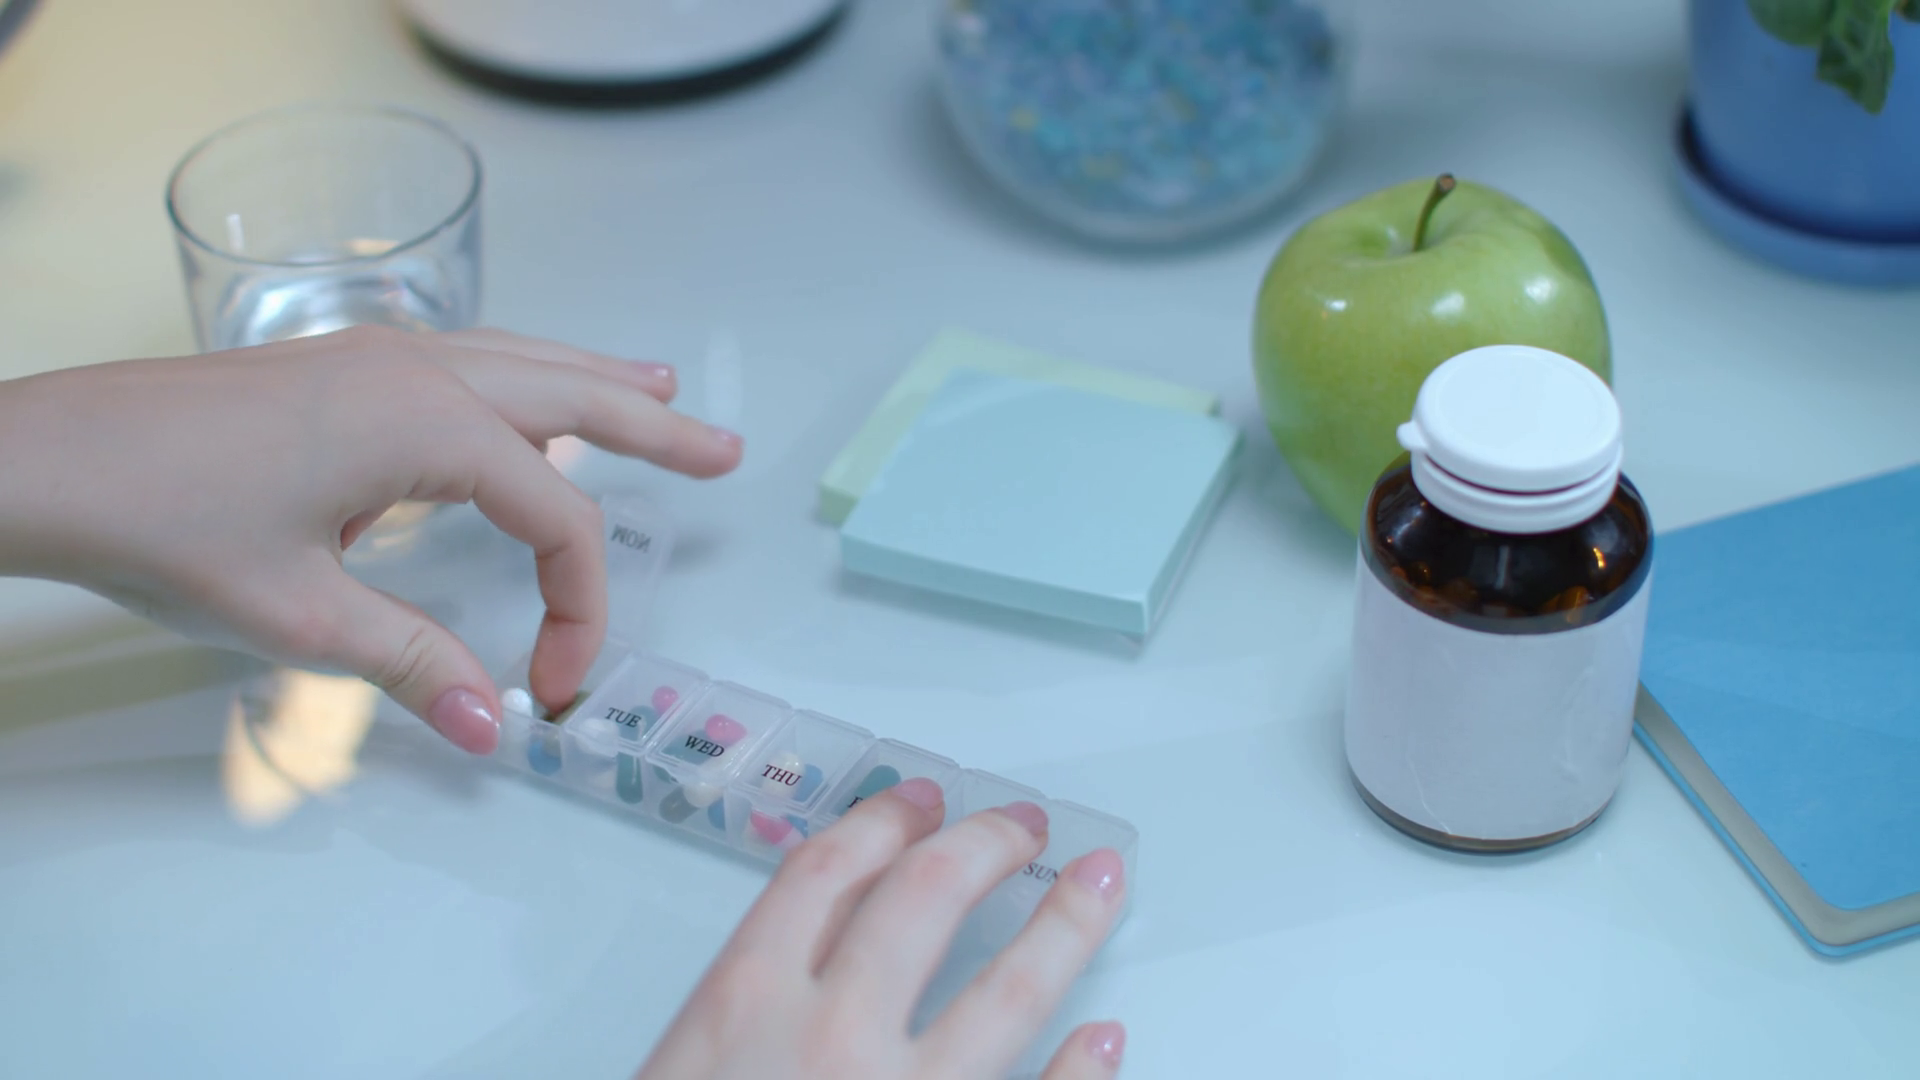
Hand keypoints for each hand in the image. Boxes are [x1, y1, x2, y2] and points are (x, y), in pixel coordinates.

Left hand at [0, 326, 741, 751]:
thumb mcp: (300, 613)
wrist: (50, 458)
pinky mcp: (342, 362)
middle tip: (725, 454)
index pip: (554, 517)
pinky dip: (528, 373)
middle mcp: (421, 371)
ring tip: (661, 395)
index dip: (576, 607)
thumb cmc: (166, 523)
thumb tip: (488, 725)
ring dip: (598, 386)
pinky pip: (473, 356)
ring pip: (525, 362)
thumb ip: (409, 660)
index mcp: (427, 425)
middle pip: (573, 399)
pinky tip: (530, 392)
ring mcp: (380, 355)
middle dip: (654, 432)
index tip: (551, 684)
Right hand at [639, 781, 1127, 1079]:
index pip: (825, 872)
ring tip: (1098, 886)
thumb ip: (743, 1018)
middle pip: (927, 898)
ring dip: (1065, 924)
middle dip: (985, 845)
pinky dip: (1084, 1073)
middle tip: (1022, 827)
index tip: (918, 799)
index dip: (881, 821)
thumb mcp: (681, 1076)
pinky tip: (1109, 1041)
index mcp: (744, 1004)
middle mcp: (832, 1035)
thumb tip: (816, 964)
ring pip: (1010, 988)